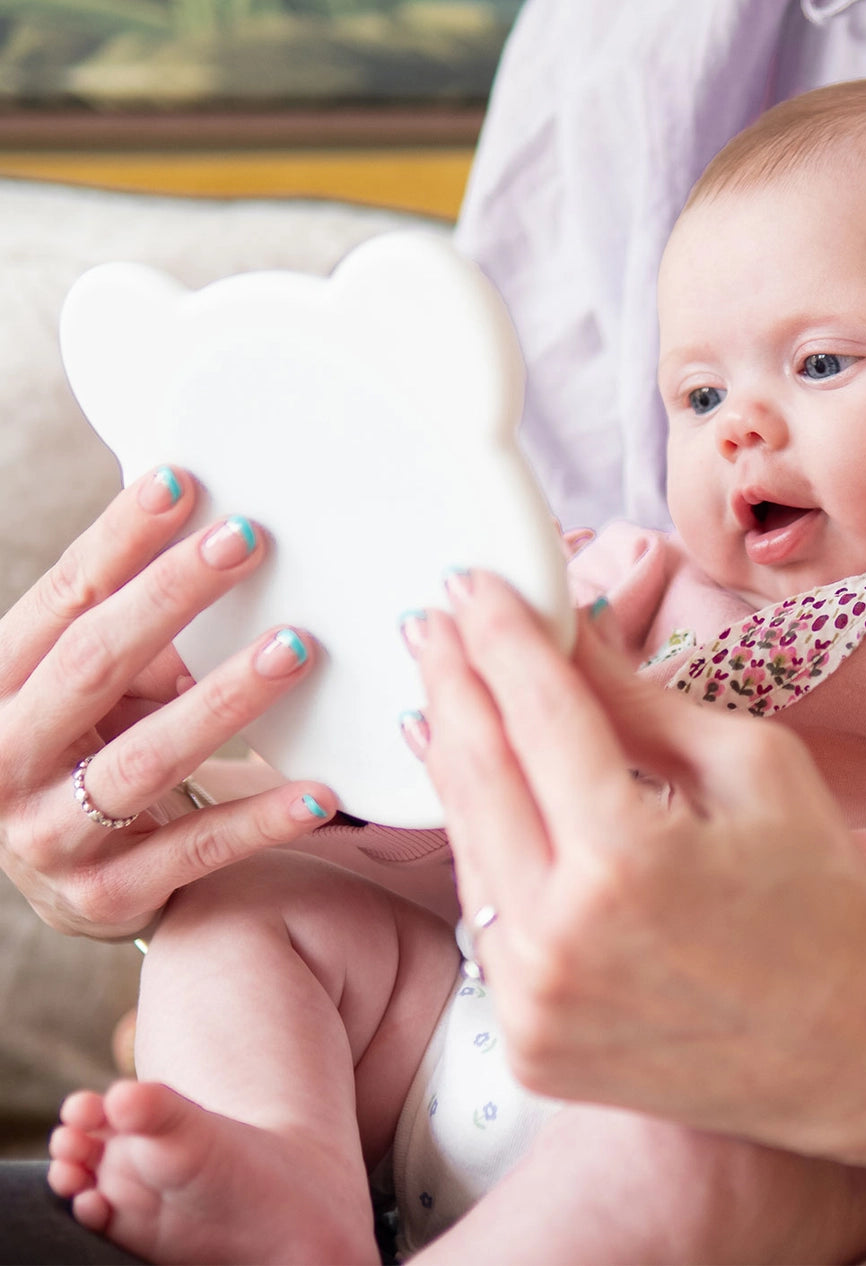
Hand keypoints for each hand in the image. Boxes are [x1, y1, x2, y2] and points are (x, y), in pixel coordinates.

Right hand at [0, 467, 337, 939]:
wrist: (65, 876)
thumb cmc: (90, 746)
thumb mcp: (95, 686)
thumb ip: (137, 629)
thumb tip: (217, 535)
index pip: (62, 600)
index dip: (119, 539)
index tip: (182, 482)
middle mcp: (5, 759)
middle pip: (93, 665)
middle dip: (172, 597)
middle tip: (248, 540)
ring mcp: (52, 835)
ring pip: (147, 758)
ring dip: (226, 699)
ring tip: (296, 649)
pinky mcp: (109, 895)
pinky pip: (197, 848)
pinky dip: (262, 817)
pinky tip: (322, 789)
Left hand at [407, 571, 865, 1167]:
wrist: (856, 1046)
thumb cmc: (822, 896)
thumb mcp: (750, 768)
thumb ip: (640, 700)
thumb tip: (567, 629)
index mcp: (628, 862)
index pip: (538, 713)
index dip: (499, 635)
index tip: (471, 581)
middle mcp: (560, 941)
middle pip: (476, 773)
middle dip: (452, 679)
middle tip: (437, 618)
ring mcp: (533, 1005)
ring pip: (465, 844)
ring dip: (452, 755)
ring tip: (444, 687)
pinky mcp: (527, 1044)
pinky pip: (482, 916)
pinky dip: (477, 840)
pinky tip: (475, 788)